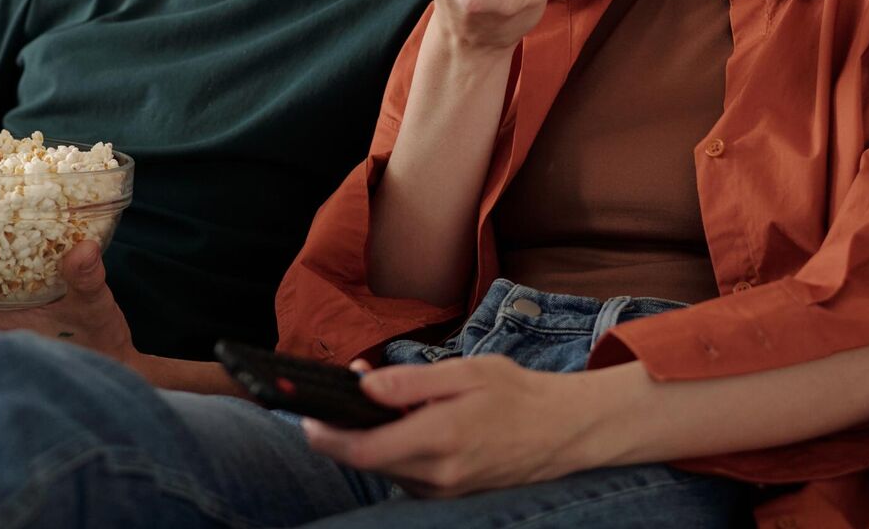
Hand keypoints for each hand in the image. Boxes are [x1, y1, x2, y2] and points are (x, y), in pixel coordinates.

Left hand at [301, 356, 595, 497]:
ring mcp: (444, 491)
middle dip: (342, 432)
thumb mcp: (465, 372)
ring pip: (383, 470)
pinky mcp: (449, 495)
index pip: (363, 450)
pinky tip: (402, 424)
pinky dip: (393, 451)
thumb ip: (411, 381)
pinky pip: (405, 475)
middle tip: (337, 396)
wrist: (562, 431)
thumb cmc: (515, 394)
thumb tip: (364, 385)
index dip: (326, 436)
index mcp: (440, 439)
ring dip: (369, 441)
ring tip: (374, 402)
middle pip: (365, 463)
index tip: (306, 417)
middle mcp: (438, 475)